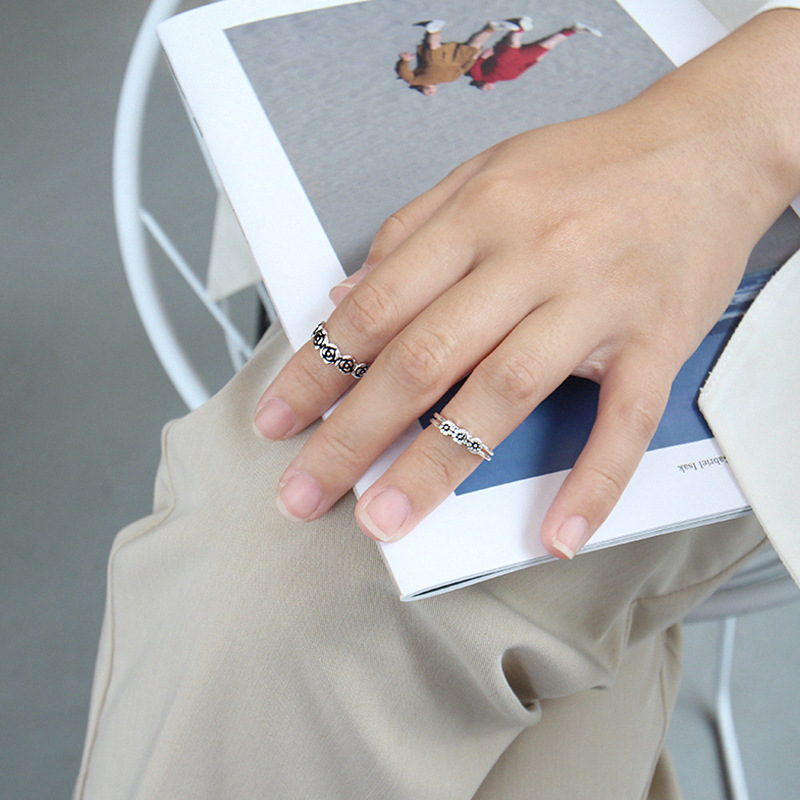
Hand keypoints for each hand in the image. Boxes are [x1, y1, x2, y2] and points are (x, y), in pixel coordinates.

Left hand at [255, 12, 799, 557]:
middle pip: (423, 357)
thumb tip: (345, 294)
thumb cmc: (587, 165)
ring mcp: (594, 302)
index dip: (319, 370)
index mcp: (477, 216)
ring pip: (504, 392)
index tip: (280, 419)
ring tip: (384, 517)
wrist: (704, 148)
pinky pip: (623, 420)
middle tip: (304, 489)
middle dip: (353, 433)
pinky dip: (592, 481)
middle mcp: (529, 257)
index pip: (377, 306)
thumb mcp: (484, 174)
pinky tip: (557, 531)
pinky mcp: (653, 340)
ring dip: (437, 466)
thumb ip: (408, 234)